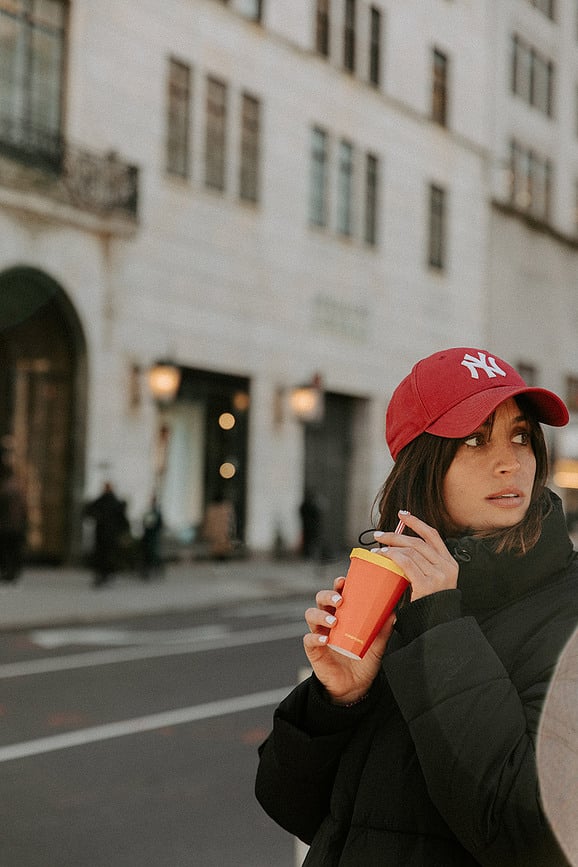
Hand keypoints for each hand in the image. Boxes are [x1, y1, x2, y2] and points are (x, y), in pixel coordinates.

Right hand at [303, 576, 394, 704]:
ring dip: (321, 614)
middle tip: (340, 600)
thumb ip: (383, 629)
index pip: (337, 593)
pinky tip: (325, 640)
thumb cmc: (364, 660)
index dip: (337, 584)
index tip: (344, 581)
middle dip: (328, 595)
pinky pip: (308, 640)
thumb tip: (394, 612)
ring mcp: (320, 633)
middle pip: (320, 599)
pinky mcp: (314, 650)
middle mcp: (329, 620)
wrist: (355, 687)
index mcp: (343, 614)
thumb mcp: (377, 644)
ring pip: (311, 615)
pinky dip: (315, 638)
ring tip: (334, 621)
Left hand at [373, 511, 457, 601]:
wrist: (436, 629)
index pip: (433, 536)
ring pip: (410, 551)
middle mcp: (447, 567)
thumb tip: (400, 551)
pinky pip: (405, 562)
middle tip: (379, 535)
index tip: (403, 515)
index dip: (417, 523)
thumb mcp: (432, 583)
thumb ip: (423, 567)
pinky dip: (391, 556)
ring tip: (377, 549)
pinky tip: (381, 556)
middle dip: (396, 535)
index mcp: (450, 564)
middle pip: (418, 542)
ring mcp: (439, 575)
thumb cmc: (428, 608)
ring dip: (390, 546)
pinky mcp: (427, 584)